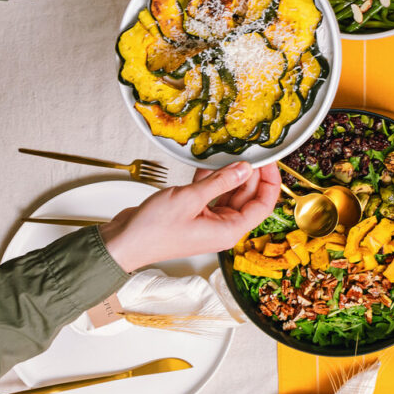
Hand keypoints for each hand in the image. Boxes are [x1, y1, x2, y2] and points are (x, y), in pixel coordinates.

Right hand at [99, 162, 279, 272]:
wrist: (123, 242)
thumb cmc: (153, 231)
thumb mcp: (190, 199)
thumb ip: (220, 182)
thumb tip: (244, 169)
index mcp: (229, 231)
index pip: (263, 205)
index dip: (270, 181)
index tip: (269, 161)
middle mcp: (222, 227)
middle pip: (247, 196)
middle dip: (248, 173)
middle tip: (247, 151)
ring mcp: (209, 220)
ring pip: (229, 192)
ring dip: (228, 173)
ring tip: (228, 153)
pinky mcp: (195, 213)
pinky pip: (211, 192)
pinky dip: (210, 178)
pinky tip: (208, 163)